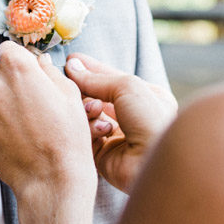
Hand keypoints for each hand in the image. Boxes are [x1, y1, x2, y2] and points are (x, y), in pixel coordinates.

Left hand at [0, 41, 97, 203]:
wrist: (51, 179)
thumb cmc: (65, 138)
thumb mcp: (69, 94)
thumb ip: (48, 71)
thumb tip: (40, 63)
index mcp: (16, 67)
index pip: (7, 49)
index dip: (19, 62)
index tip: (26, 75)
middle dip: (4, 81)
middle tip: (25, 102)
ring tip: (19, 122)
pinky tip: (10, 136)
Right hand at [64, 54, 176, 192]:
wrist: (153, 161)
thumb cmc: (151, 120)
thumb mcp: (128, 87)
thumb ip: (99, 78)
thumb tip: (74, 67)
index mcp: (145, 98)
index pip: (112, 80)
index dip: (92, 70)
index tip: (71, 61)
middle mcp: (132, 118)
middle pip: (98, 97)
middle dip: (85, 91)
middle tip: (70, 83)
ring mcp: (118, 137)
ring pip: (89, 117)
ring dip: (88, 110)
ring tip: (93, 109)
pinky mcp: (104, 156)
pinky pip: (86, 137)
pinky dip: (88, 129)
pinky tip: (97, 128)